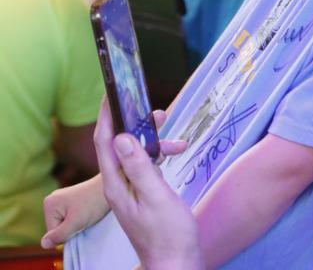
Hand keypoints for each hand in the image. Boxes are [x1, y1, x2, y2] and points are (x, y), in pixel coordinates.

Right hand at [42, 174, 109, 247]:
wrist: (109, 188)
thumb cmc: (93, 204)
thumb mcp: (75, 223)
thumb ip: (59, 235)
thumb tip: (43, 244)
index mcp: (49, 203)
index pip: (53, 233)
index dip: (67, 233)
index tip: (79, 220)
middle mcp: (51, 199)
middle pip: (56, 228)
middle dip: (70, 228)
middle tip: (83, 218)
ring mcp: (60, 199)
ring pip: (63, 225)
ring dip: (74, 225)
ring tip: (85, 214)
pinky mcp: (69, 201)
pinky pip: (68, 218)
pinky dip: (77, 219)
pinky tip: (85, 212)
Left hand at [94, 101, 201, 269]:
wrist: (176, 263)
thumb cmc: (168, 234)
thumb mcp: (156, 197)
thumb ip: (139, 167)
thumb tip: (122, 137)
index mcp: (116, 185)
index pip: (104, 143)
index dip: (105, 115)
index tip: (110, 93)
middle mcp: (118, 186)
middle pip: (117, 144)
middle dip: (128, 119)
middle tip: (142, 101)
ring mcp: (129, 191)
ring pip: (132, 153)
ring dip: (146, 135)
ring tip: (162, 120)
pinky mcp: (141, 195)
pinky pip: (143, 165)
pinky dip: (155, 151)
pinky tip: (172, 149)